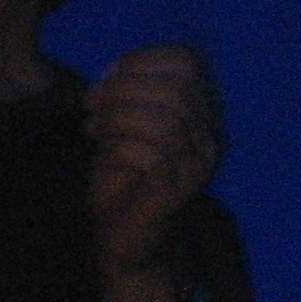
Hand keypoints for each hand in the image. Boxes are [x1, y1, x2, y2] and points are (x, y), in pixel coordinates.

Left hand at [86, 44, 222, 301]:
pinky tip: (102, 151)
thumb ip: (127, 95)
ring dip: (119, 116)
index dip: (144, 59)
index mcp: (198, 112)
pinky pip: (155, 155)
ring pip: (167, 121)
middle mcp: (207, 137)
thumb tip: (113, 70)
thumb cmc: (123, 182)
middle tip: (92, 103)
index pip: (188, 62)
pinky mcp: (179, 191)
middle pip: (178, 90)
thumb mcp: (123, 126)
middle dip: (125, 88)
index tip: (107, 75)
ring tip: (94, 127)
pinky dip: (120, 145)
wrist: (126, 242)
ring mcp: (197, 166)